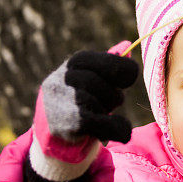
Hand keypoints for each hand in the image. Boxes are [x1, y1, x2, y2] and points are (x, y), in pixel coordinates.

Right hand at [26, 47, 137, 181]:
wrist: (54, 137)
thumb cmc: (79, 102)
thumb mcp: (93, 79)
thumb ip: (110, 64)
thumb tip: (128, 45)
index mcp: (76, 62)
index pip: (114, 63)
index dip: (125, 75)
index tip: (122, 82)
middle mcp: (65, 77)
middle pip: (109, 86)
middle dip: (114, 98)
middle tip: (106, 104)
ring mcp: (64, 100)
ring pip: (105, 106)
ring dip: (109, 114)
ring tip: (97, 116)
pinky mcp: (68, 123)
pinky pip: (105, 124)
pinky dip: (118, 129)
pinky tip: (118, 130)